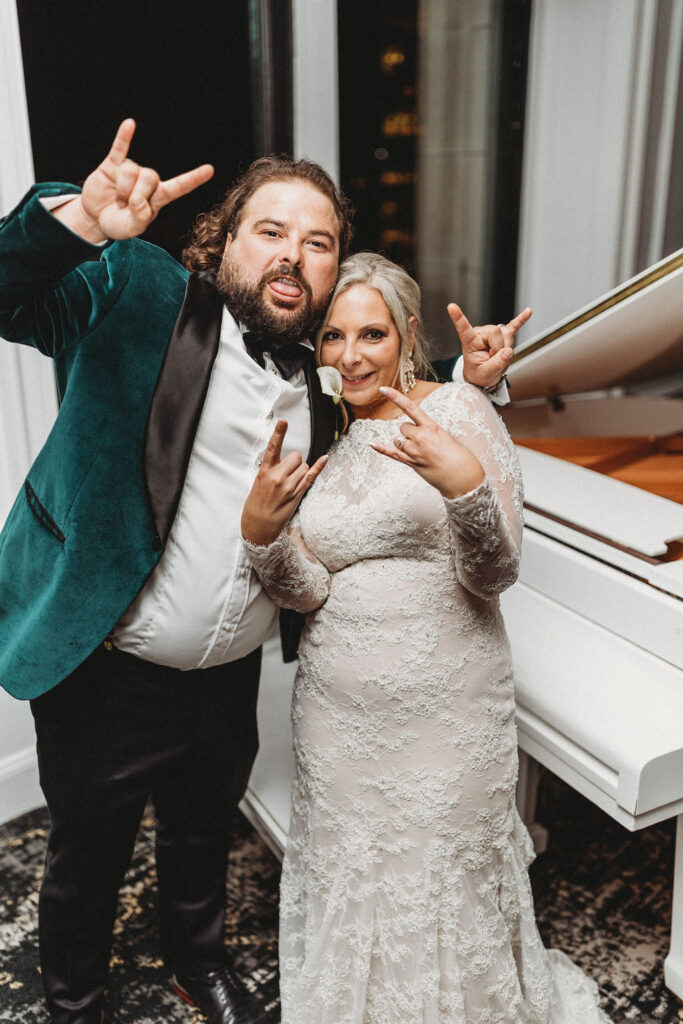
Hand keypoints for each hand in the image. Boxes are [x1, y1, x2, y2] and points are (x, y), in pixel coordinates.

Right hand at [54, 119, 213, 242]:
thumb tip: (139, 201)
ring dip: (122, 190)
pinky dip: (124, 136)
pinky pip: (119, 148)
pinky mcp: (113, 164)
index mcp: (158, 198)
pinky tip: (130, 124)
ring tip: (117, 199)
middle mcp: (147, 181)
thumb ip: (140, 218)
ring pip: (131, 171)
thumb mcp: (132, 228)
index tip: (209, 170)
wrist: (96, 218)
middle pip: (150, 177)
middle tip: (125, 207)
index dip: (193, 179)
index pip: (178, 187)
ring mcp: (130, 171)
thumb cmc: (118, 223)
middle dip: (136, 195)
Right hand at [241, 420, 327, 545]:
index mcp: (265, 471)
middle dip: (294, 461)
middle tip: (287, 472)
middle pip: (295, 456)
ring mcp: (289, 486)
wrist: (258, 525)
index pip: (273, 448)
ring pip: (304, 466)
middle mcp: (277, 477)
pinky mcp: (297, 494)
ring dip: (301, 470)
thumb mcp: (258, 483)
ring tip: (290, 483)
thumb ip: (271, 470)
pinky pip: (311, 476)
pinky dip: (319, 466)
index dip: (279, 433)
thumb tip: (284, 461)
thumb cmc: (256, 504)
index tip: (284, 421)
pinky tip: (324, 458)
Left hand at [368, 387, 483, 498]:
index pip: (410, 407)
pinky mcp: (411, 464)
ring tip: (423, 452)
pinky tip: (371, 444)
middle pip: (403, 427)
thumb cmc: (459, 457)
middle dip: (410, 432)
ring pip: (398, 440)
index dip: (395, 397)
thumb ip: (430, 431)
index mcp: (431, 427)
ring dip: (405, 443)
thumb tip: (416, 432)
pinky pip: (392, 454)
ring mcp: (414, 452)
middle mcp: (420, 438)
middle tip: (426, 442)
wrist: (463, 477)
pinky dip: (381, 449)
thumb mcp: (446, 436)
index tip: (383, 389)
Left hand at [449, 303, 531, 388]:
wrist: (484, 376)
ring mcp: (492, 333)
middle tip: (494, 360)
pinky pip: (514, 326)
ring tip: (498, 357)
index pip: (463, 328)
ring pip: (507, 335)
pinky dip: (521, 320)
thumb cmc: (479, 374)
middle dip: (500, 349)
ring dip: (507, 350)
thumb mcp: (485, 374)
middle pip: (496, 333)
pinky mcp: (503, 334)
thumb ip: (495, 365)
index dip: (458, 318)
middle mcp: (480, 333)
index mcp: (469, 341)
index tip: (451, 306)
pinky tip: (528, 312)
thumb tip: (507, 352)